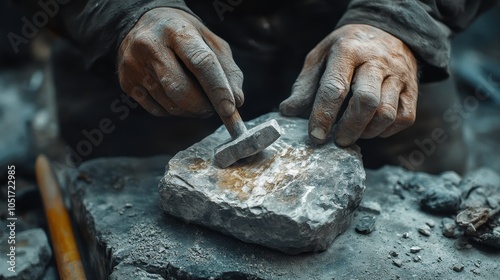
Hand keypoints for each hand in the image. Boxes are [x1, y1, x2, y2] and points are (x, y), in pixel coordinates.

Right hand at [118, 8, 243, 117]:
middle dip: (203, 106)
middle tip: (215, 108)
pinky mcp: (127, 82)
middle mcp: (150, 46)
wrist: (144, 24)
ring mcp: (134, 65)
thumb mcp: (210, 41)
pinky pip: (157, 110)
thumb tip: (236, 101)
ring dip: (191, 111)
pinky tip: (179, 99)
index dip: (217, 89)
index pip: (201, 62)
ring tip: (199, 102)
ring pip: (169, 104)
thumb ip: (228, 69)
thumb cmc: (184, 35)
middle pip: (180, 89)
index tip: (230, 109)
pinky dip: (175, 112)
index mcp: (176, 30)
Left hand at [280, 24, 417, 145]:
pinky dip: (386, 130)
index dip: (323, 116)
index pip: (335, 88)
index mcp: (348, 51)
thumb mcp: (320, 57)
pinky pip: (403, 117)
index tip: (316, 136)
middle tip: (338, 140)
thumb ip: (305, 85)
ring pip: (386, 113)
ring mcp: (398, 74)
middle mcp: (376, 61)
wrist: (385, 30)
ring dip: (367, 131)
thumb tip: (288, 111)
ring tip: (354, 133)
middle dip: (349, 128)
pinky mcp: (412, 88)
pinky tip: (372, 128)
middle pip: (366, 101)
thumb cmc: (345, 49)